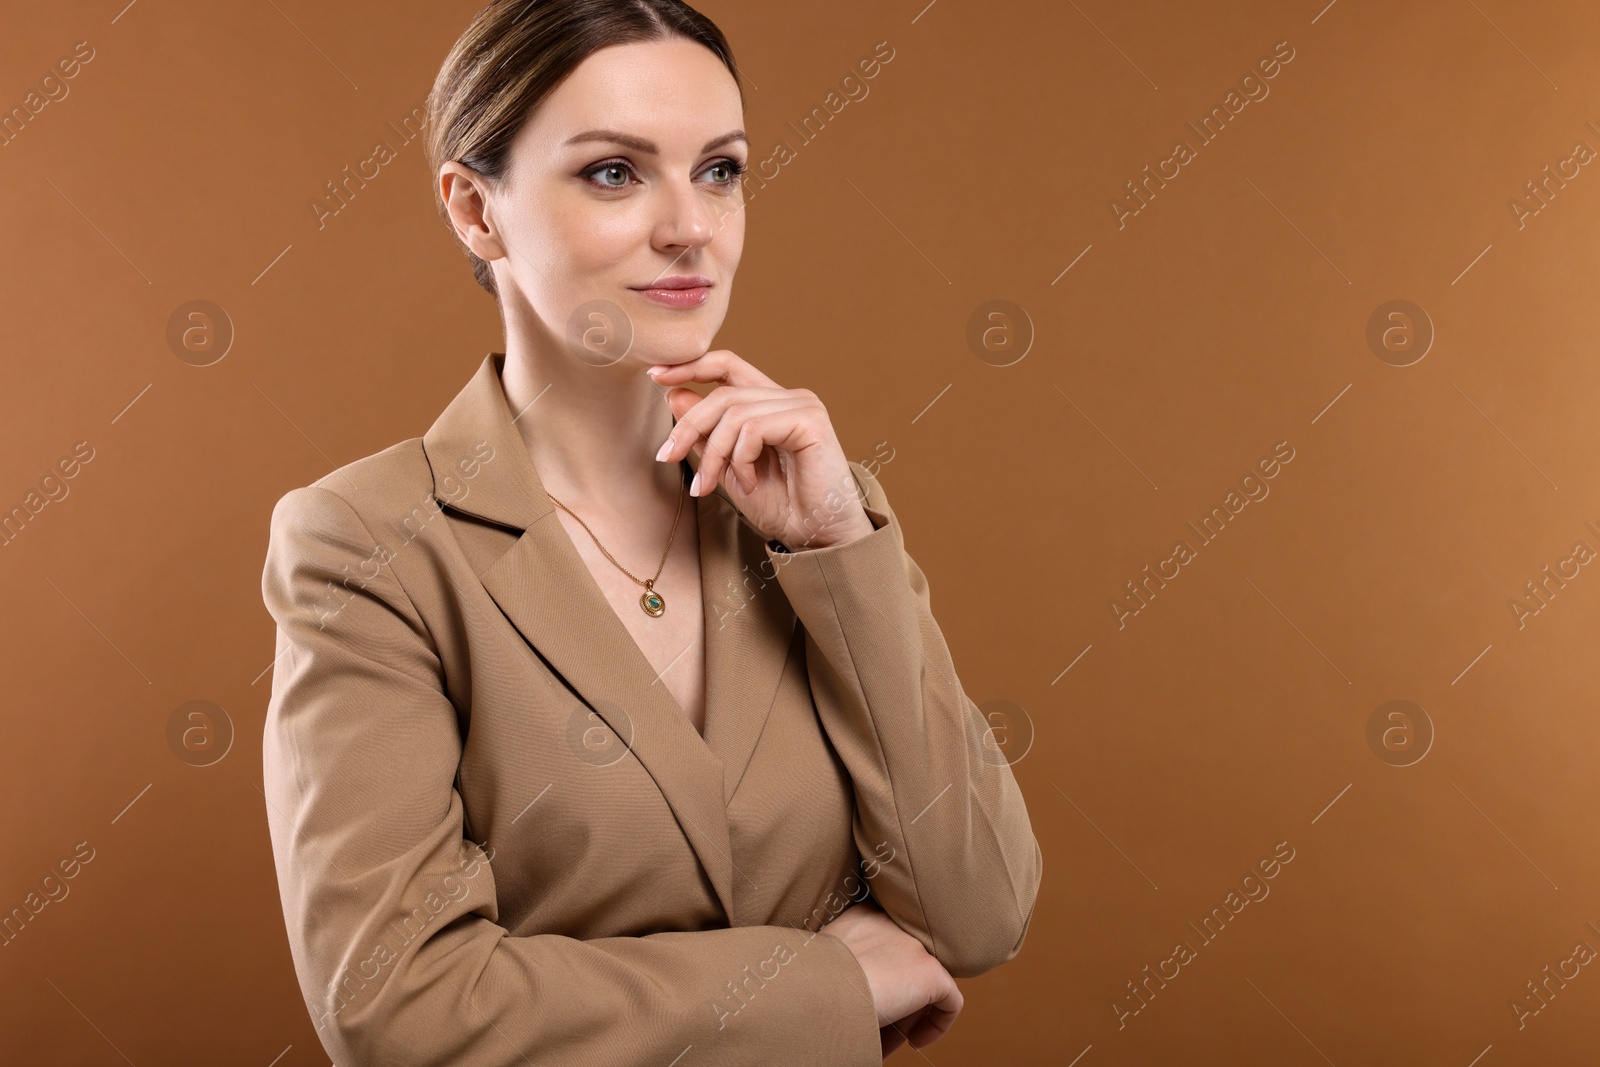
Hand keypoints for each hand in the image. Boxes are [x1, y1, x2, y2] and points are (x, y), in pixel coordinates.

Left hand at [648, 351, 875, 550]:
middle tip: (665, 456)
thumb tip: (672, 394)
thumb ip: (706, 433)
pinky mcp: (809, 420)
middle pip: (722, 393)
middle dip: (688, 426)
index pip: (726, 365)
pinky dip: (740, 459)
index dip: (690, 366)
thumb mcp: (728, 468)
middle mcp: (788, 397)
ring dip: (713, 454)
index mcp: (770, 402)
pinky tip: (748, 483)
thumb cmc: (782, 506)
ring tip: (710, 486)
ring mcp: (801, 405)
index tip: (655, 376)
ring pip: (734, 413)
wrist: (818, 538)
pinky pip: (753, 428)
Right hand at [818, 900, 962, 1055]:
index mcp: (864, 914)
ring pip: (926, 982)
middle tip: (882, 1019)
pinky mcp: (930, 971)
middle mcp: (893, 922)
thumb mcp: (824, 963)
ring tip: (891, 1033)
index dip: (886, 975)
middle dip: (899, 993)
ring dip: (911, 1011)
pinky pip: (950, 1002)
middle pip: (909, 962)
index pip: (890, 941)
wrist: (814, 991)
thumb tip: (865, 991)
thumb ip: (850, 963)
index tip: (873, 998)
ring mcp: (914, 945)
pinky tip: (914, 1040)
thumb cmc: (807, 986)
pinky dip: (937, 1025)